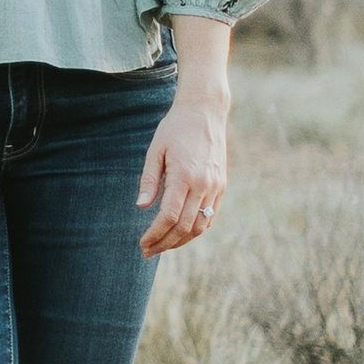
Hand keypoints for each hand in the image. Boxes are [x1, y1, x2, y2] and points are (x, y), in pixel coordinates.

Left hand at [137, 83, 227, 254]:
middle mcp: (203, 185)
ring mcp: (215, 187)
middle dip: (165, 243)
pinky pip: (210, 217)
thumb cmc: (175, 128)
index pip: (170, 216)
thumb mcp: (156, 149)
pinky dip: (196, 230)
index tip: (142, 243)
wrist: (205, 112)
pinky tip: (181, 233)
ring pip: (200, 226)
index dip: (155, 234)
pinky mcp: (221, 186)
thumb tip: (141, 207)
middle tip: (147, 252)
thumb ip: (149, 179)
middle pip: (185, 227)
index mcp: (185, 175)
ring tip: (162, 245)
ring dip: (181, 241)